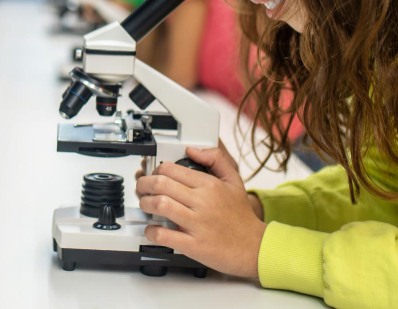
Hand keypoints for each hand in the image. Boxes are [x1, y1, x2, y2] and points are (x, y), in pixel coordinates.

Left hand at [135, 145, 266, 278]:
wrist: (254, 247)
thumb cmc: (241, 217)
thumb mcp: (234, 181)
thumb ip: (215, 159)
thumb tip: (192, 150)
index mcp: (209, 185)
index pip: (171, 169)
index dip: (155, 170)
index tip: (153, 175)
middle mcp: (202, 202)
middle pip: (161, 184)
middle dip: (144, 184)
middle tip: (142, 188)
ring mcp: (197, 224)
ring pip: (160, 205)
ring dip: (145, 204)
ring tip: (146, 205)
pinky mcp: (193, 245)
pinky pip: (164, 235)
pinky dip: (152, 231)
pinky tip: (152, 229)